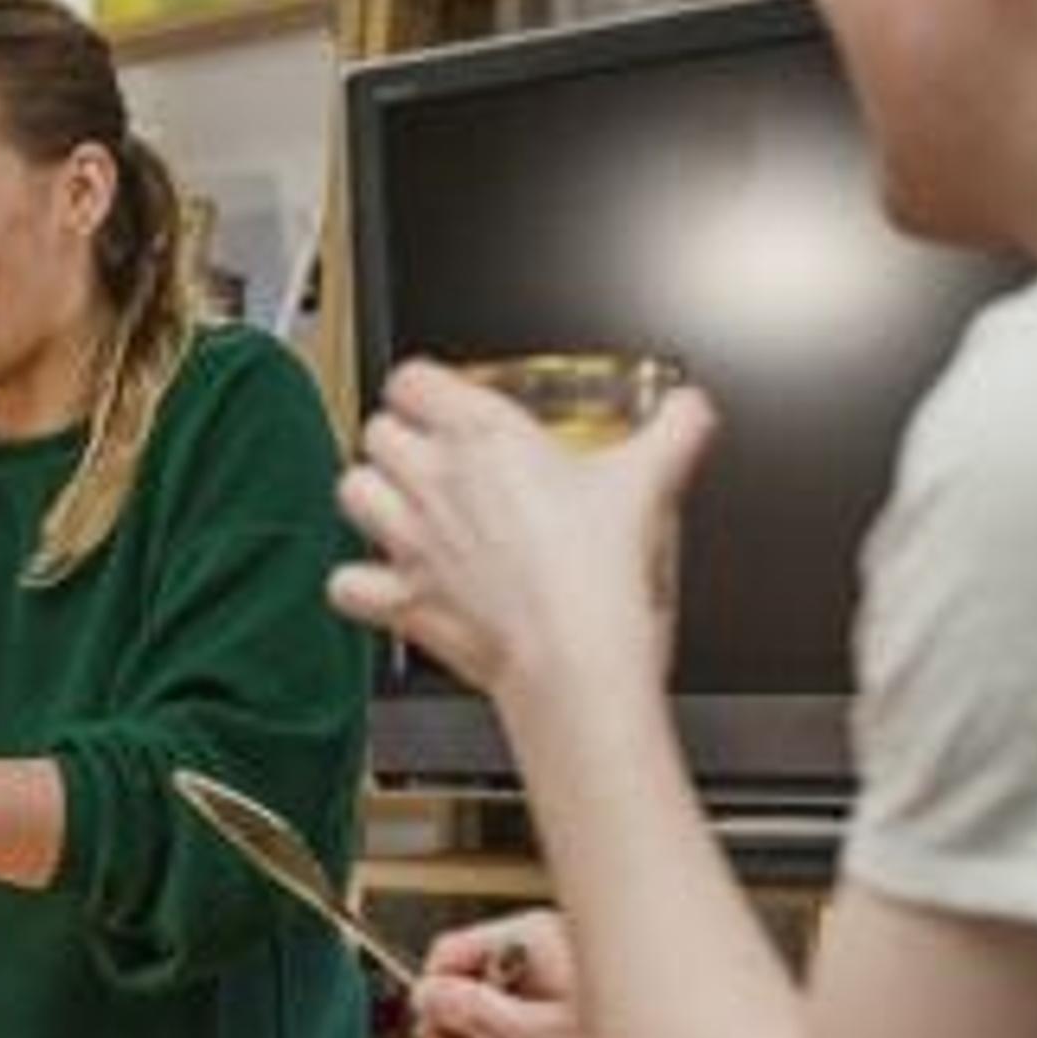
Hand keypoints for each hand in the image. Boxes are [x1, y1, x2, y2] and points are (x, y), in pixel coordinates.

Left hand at [324, 359, 717, 700]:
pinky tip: (382, 582)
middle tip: (432, 455)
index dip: (425, 387)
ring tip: (402, 505)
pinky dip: (357, 583)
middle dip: (399, 438)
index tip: (446, 400)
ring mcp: (409, 540)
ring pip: (349, 490)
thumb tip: (691, 410)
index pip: (412, 378)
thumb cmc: (603, 574)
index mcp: (483, 436)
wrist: (578, 659)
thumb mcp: (650, 482)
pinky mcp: (400, 599)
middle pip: (376, 431)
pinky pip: (344, 583)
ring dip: (371, 496)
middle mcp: (434, 481)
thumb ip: (674, 432)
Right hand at [385, 909, 602, 1037]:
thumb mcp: (543, 1035)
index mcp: (533, 937)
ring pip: (496, 997)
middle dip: (449, 1029)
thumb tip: (428, 995)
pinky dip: (508, 1037)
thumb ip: (476, 1012)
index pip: (451, 953)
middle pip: (471, 978)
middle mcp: (548, 942)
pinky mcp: (580, 991)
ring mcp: (564, 965)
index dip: (430, 1000)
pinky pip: (524, 1006)